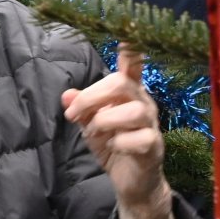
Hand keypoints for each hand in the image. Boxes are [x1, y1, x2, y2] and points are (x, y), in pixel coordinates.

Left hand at [64, 47, 168, 208]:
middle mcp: (143, 103)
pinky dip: (119, 142)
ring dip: (104, 121)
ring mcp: (151, 124)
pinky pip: (138, 139)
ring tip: (94, 133)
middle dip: (90, 98)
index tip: (127, 36)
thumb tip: (66, 96)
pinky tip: (113, 147)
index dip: (131, 51)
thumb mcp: (90, 125)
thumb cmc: (113, 146)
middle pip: (121, 84)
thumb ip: (80, 108)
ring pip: (132, 111)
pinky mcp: (154, 146)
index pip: (132, 66)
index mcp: (129, 93)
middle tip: (74, 115)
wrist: (131, 182)